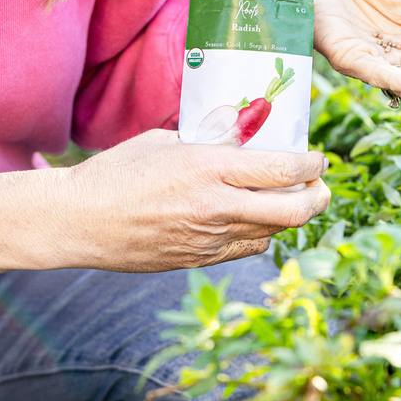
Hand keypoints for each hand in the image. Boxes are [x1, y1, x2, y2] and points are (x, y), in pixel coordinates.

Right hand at [66, 130, 329, 270]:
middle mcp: (217, 207)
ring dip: (288, 216)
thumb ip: (211, 143)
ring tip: (287, 199)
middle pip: (294, 211)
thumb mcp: (167, 142)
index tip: (318, 160)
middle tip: (320, 187)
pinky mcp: (198, 260)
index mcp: (210, 168)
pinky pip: (246, 249)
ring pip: (273, 233)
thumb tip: (247, 140)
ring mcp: (209, 240)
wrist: (80, 220)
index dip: (312, 165)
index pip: (284, 169)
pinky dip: (259, 234)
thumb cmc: (118, 172)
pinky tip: (250, 219)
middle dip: (318, 198)